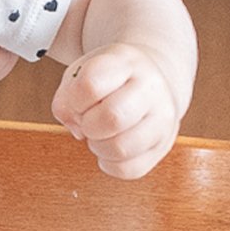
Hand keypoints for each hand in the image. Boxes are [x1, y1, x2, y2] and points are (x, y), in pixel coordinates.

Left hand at [50, 43, 181, 178]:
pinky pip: (131, 168)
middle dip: (88, 125)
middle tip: (88, 121)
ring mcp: (162, 118)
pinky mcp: (164, 144)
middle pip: (112, 117)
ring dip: (99, 147)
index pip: (91, 85)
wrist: (153, 78)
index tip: (77, 101)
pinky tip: (109, 149)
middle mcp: (149, 88)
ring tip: (100, 135)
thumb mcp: (82, 71)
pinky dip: (111, 164)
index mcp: (124, 62)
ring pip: (122, 147)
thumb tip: (76, 128)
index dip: (74, 100)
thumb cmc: (112, 77)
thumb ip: (65, 98)